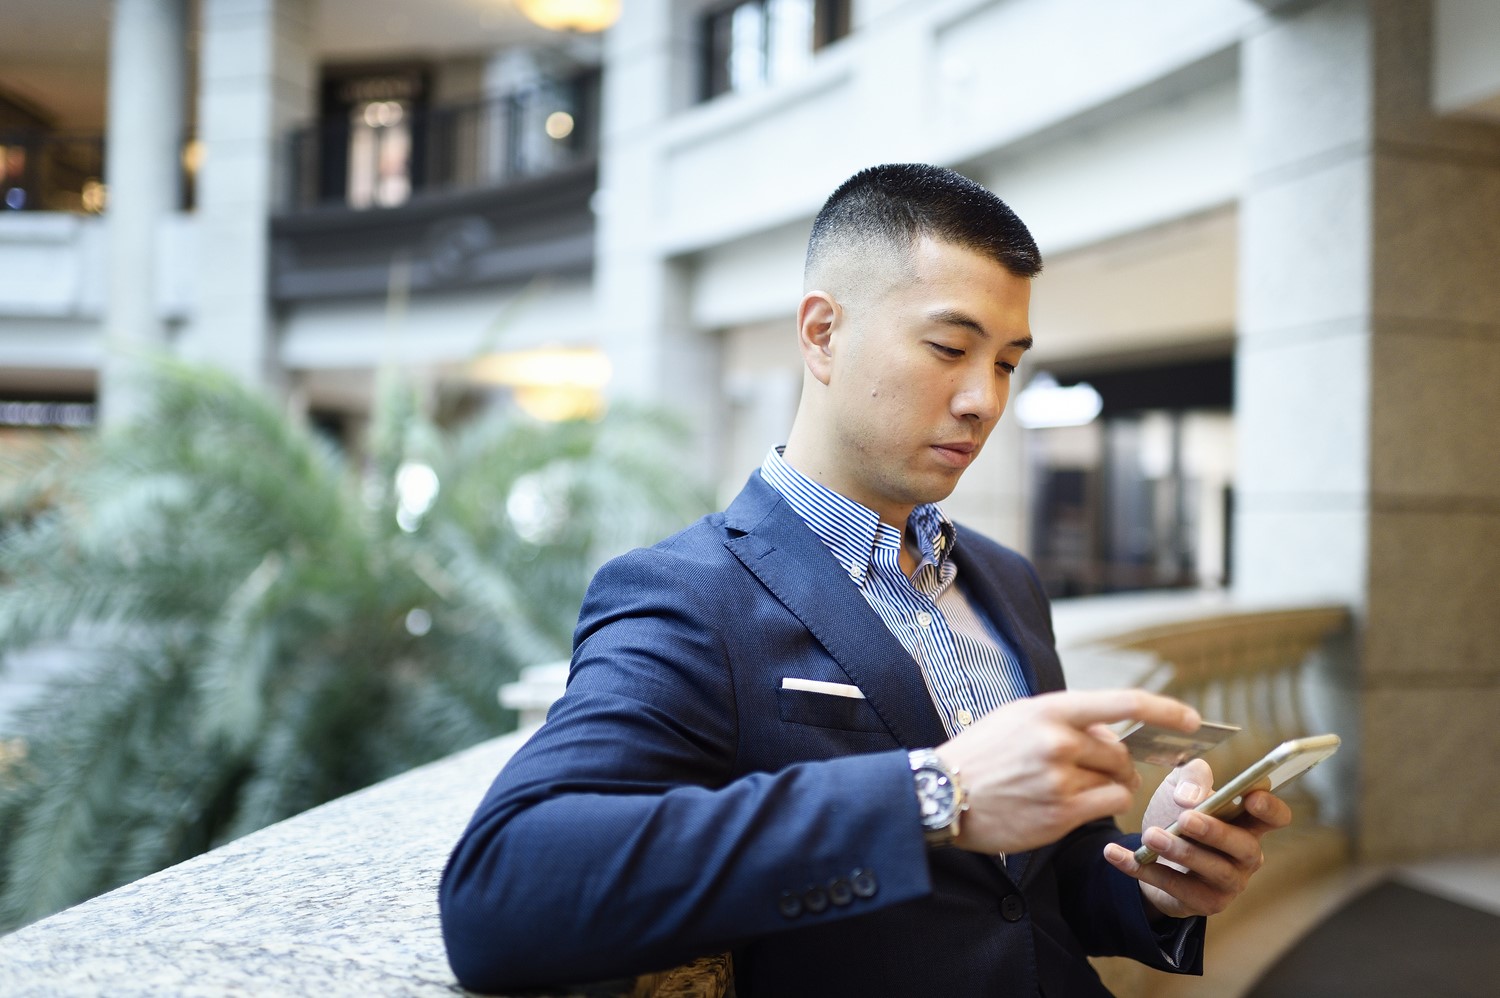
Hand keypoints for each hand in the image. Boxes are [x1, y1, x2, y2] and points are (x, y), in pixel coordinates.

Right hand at [936, 689, 1199, 853]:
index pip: (1121, 702)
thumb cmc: (980, 753)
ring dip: (1112, 785)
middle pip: (1120, 750)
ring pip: (1118, 780)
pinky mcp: (1060, 813)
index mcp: (1048, 710)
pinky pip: (1109, 805)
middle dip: (1120, 762)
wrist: (942, 793)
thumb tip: (1108, 729)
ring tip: (1083, 788)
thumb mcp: (1017, 718)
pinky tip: (1082, 805)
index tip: (1191, 719)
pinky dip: (1106, 804)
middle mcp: (1057, 741)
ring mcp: (1060, 779)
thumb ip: (1063, 719)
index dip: (1163, 710)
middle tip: (1105, 770)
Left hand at [1102, 759, 1293, 918]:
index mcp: (1248, 822)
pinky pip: (1173, 888)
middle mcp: (1246, 855)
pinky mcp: (1201, 903)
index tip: (1251, 797)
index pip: (1275, 817)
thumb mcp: (1182, 786)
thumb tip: (1191, 798)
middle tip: (1185, 818)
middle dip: (1215, 832)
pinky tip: (1115, 854)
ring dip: (1181, 853)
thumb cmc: (1178, 812)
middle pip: (1244, 847)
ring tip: (1151, 836)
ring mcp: (1227, 883)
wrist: (1153, 851)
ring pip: (1213, 871)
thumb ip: (1191, 778)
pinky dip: (1142, 870)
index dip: (1270, 809)